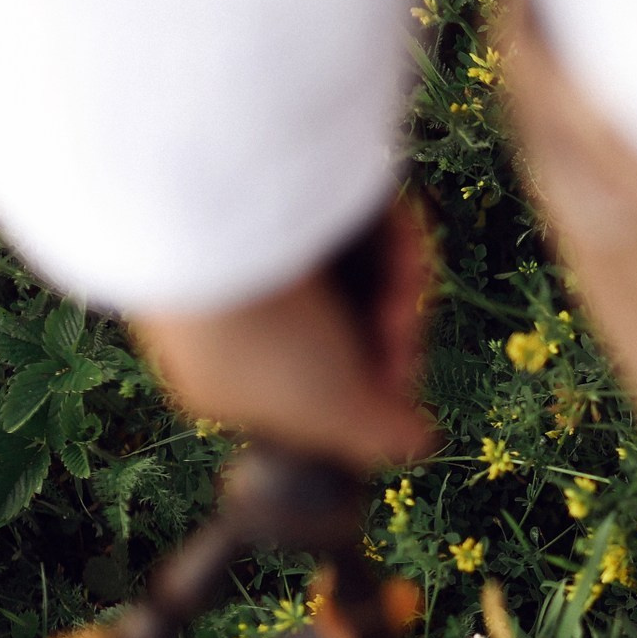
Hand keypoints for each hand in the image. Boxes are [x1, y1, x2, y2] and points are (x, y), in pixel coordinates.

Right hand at [129, 197, 437, 471]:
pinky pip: (366, 224)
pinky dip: (394, 239)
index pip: (324, 392)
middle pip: (353, 332)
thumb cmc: (265, 342)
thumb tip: (417, 442)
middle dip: (394, 337)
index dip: (375, 394)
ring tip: (399, 291)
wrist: (219, 228)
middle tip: (400, 333)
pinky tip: (399, 249)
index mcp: (236, 381)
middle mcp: (247, 316)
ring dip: (400, 289)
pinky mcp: (298, 195)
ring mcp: (270, 253)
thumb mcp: (326, 411)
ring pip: (367, 279)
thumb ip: (375, 434)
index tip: (402, 402)